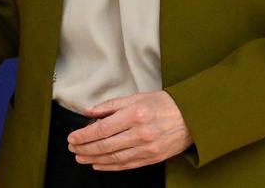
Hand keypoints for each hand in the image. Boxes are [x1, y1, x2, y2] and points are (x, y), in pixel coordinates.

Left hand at [66, 91, 191, 170]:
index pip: (102, 129)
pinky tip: (98, 164)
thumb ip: (112, 105)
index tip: (73, 137)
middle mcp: (140, 133)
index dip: (84, 135)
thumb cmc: (164, 104)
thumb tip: (89, 112)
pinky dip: (110, 167)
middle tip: (73, 149)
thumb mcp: (137, 97)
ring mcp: (147, 148)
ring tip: (81, 157)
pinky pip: (126, 165)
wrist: (191, 117)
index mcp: (135, 114)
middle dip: (85, 148)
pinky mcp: (152, 158)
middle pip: (105, 145)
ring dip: (94, 159)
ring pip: (114, 158)